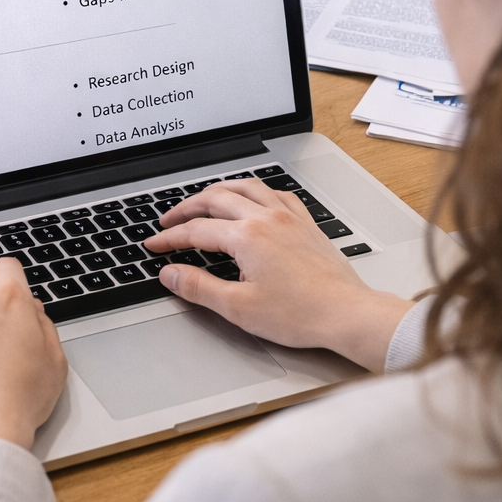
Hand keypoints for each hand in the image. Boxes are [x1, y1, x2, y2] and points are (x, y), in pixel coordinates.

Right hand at [147, 181, 412, 371]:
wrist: (347, 314)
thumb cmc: (301, 314)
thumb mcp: (238, 307)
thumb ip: (198, 287)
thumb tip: (171, 274)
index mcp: (247, 237)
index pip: (196, 230)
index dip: (169, 237)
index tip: (154, 245)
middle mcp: (267, 218)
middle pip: (216, 198)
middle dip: (187, 208)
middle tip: (169, 220)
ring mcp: (289, 218)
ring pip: (246, 187)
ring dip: (219, 190)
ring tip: (203, 201)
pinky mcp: (306, 224)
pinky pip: (277, 194)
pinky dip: (256, 192)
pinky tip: (253, 200)